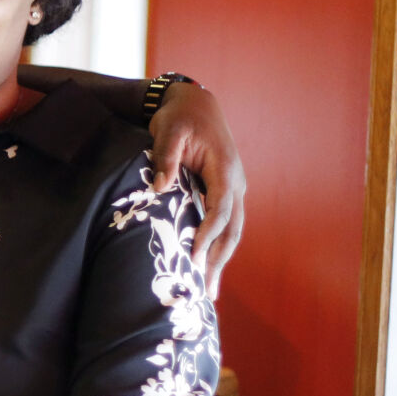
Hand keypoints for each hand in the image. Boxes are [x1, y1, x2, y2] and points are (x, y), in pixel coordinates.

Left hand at [149, 81, 245, 296]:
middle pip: (232, 229)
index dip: (208, 235)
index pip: (220, 210)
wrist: (195, 104)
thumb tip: (160, 187)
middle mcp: (236, 183)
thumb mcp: (169, 132)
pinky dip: (219, 247)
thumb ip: (165, 159)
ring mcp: (234, 189)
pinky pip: (225, 224)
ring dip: (221, 260)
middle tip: (207, 291)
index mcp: (226, 170)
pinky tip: (208, 266)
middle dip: (219, 260)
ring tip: (210, 291)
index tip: (193, 257)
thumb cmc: (180, 118)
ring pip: (232, 231)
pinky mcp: (225, 192)